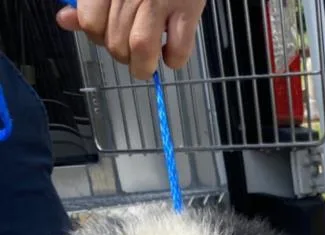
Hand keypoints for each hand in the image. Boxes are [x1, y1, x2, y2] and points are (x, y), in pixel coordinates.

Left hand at [56, 0, 206, 80]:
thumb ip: (87, 0)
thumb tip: (65, 20)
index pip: (91, 24)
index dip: (99, 37)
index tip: (109, 36)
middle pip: (116, 43)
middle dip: (123, 55)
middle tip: (132, 47)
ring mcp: (160, 0)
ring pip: (141, 49)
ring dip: (144, 65)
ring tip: (148, 61)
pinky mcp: (187, 9)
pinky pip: (177, 49)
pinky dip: (174, 59)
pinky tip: (171, 52)